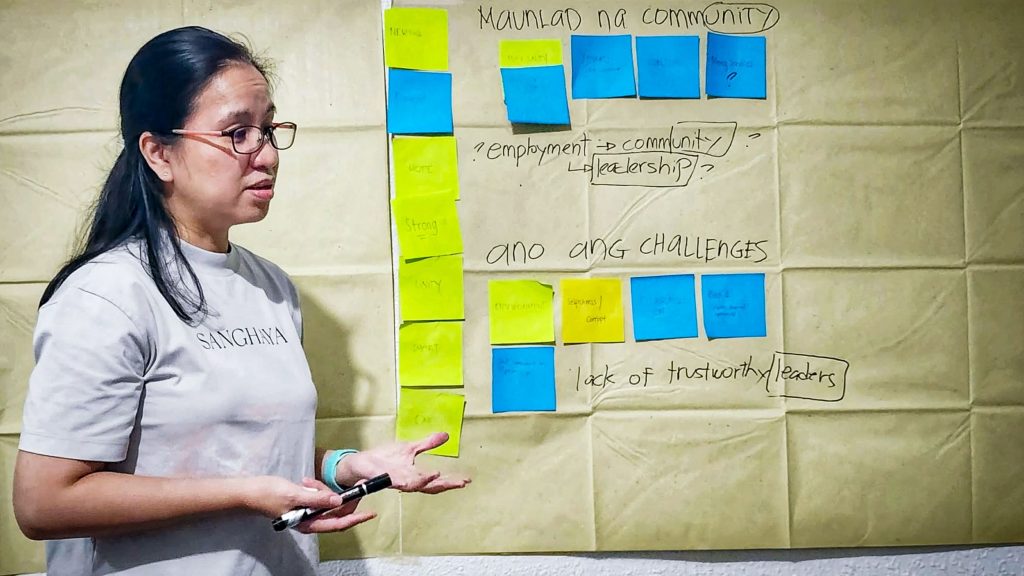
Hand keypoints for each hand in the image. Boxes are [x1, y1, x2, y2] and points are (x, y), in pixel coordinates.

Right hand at [244, 476, 375, 533]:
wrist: (249, 491)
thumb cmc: (269, 494)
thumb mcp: (295, 494)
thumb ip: (317, 498)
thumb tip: (338, 500)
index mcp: (308, 523)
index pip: (338, 523)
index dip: (356, 518)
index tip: (371, 513)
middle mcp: (309, 521)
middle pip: (334, 512)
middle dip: (342, 499)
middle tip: (350, 486)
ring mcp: (305, 513)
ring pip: (325, 502)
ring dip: (322, 490)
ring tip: (307, 481)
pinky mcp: (301, 504)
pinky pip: (316, 496)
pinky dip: (314, 488)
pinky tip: (304, 481)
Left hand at [336, 432, 470, 493]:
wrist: (360, 463)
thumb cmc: (384, 459)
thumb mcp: (409, 448)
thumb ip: (427, 444)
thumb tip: (446, 435)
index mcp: (414, 475)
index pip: (436, 481)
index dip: (451, 481)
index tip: (466, 480)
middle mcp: (406, 480)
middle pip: (429, 485)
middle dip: (445, 484)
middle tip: (461, 483)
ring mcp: (395, 479)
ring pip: (413, 484)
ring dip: (425, 481)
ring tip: (438, 475)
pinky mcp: (382, 476)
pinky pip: (395, 479)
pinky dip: (404, 479)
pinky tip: (409, 478)